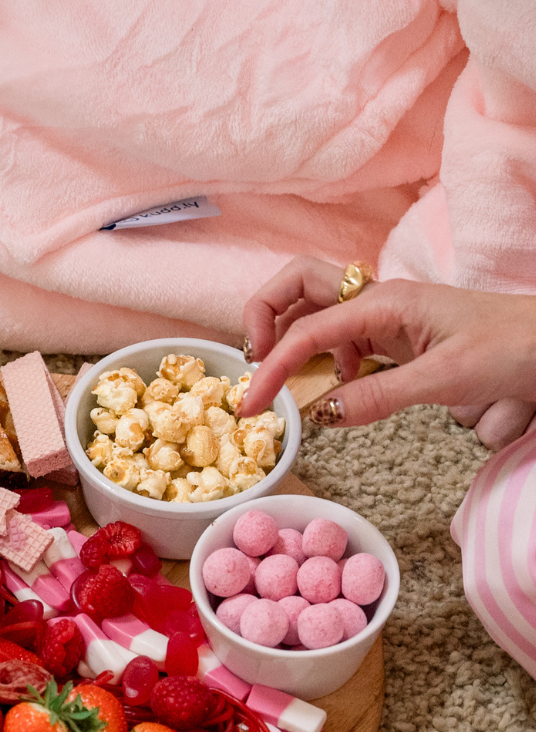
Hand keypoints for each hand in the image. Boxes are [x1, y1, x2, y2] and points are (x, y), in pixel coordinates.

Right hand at [239, 257, 535, 446]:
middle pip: (297, 286)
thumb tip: (321, 415)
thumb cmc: (514, 348)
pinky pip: (339, 338)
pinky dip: (321, 359)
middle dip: (263, 316)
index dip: (271, 369)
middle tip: (254, 363)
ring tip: (282, 379)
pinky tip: (336, 387)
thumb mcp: (447, 378)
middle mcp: (377, 300)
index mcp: (385, 301)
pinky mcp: (392, 337)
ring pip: (313, 311)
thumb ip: (380, 397)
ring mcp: (384, 316)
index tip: (252, 407)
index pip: (307, 331)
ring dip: (287, 337)